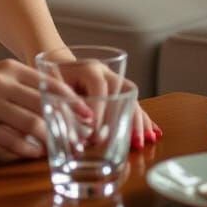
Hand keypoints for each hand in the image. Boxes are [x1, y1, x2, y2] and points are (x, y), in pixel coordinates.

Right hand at [0, 58, 92, 159]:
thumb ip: (23, 87)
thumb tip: (58, 107)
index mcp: (9, 68)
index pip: (48, 84)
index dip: (71, 101)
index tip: (89, 116)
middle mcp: (0, 82)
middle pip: (43, 104)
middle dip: (67, 124)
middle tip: (82, 140)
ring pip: (30, 123)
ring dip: (52, 140)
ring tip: (64, 151)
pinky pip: (10, 139)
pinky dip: (28, 149)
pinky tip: (38, 155)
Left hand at [39, 58, 162, 150]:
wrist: (59, 64)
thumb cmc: (53, 78)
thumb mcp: (53, 88)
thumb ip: (64, 106)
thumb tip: (79, 132)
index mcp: (88, 68)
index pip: (98, 85)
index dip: (100, 110)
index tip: (97, 134)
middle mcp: (106, 72)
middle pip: (124, 90)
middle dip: (130, 117)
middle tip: (133, 142)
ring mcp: (115, 80)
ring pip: (133, 98)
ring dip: (140, 120)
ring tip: (146, 141)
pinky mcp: (119, 90)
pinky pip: (134, 104)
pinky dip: (143, 119)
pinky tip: (153, 133)